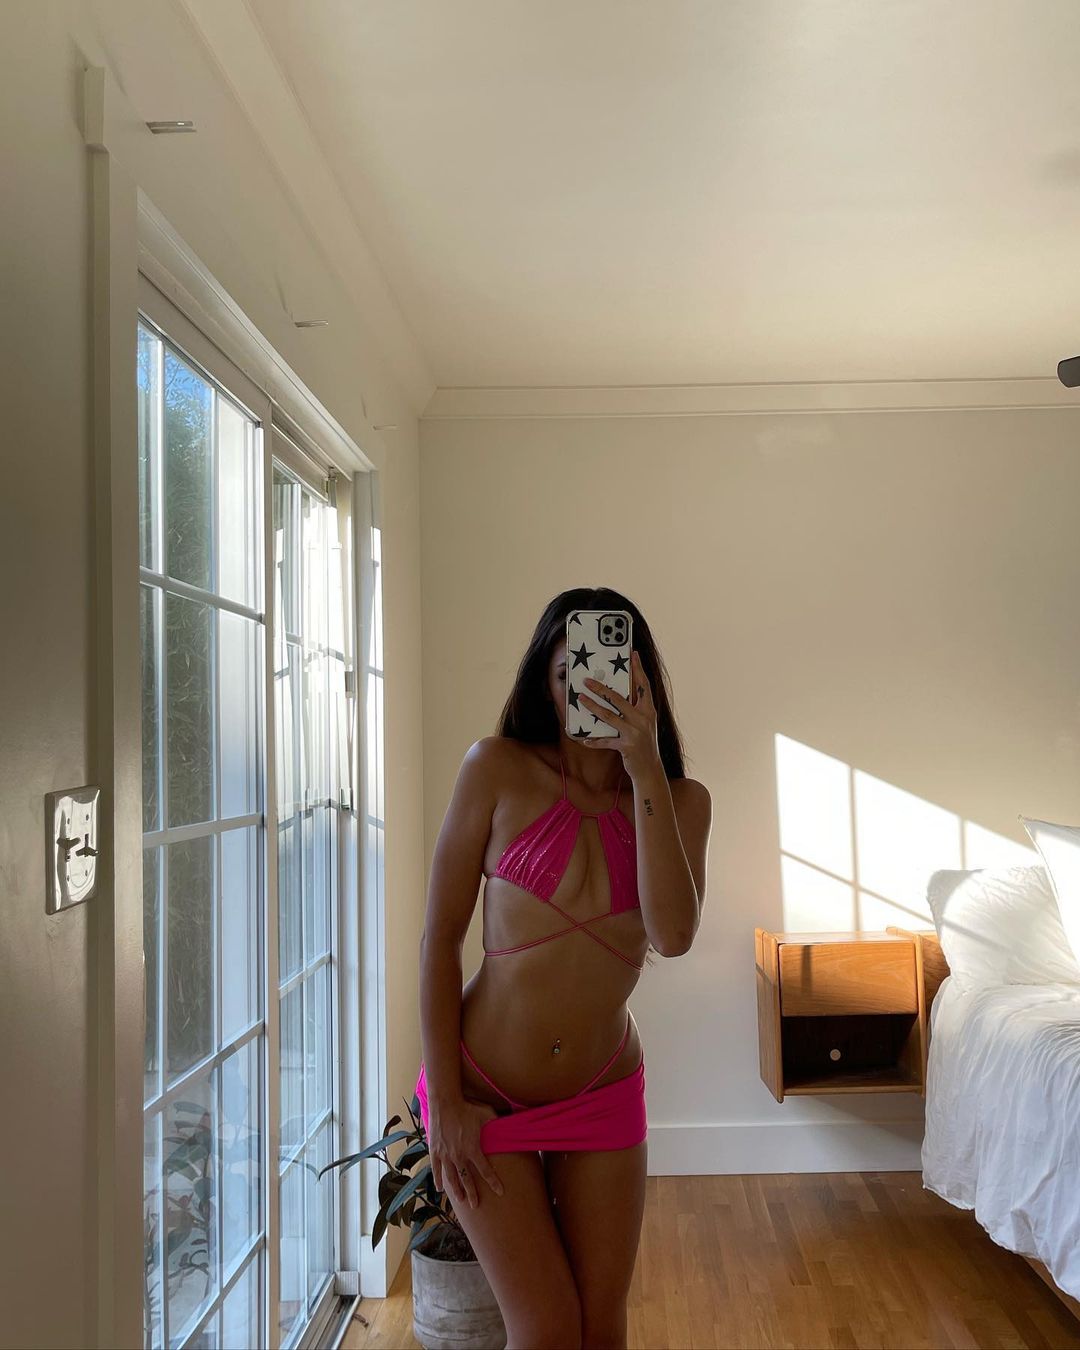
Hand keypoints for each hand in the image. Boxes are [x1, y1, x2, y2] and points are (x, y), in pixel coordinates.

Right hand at [427, 1097, 504, 1209]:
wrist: (445, 1103)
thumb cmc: (467, 1108)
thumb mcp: (486, 1114)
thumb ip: (496, 1123)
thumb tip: (509, 1126)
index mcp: (473, 1149)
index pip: (486, 1170)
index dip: (494, 1182)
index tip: (500, 1192)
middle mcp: (460, 1156)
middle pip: (467, 1179)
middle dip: (472, 1193)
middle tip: (475, 1205)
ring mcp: (446, 1155)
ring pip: (452, 1177)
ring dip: (456, 1190)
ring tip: (460, 1200)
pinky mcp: (435, 1151)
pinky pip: (436, 1169)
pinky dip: (438, 1179)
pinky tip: (440, 1188)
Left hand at [578, 649, 661, 779]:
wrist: (650, 769)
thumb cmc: (644, 743)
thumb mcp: (644, 723)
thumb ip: (635, 709)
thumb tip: (617, 694)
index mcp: (649, 710)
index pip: (643, 685)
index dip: (638, 669)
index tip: (633, 654)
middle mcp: (643, 719)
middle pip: (619, 698)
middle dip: (601, 688)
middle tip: (587, 680)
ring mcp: (635, 732)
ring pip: (608, 716)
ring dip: (592, 706)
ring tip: (580, 698)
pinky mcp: (627, 746)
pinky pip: (606, 741)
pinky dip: (594, 741)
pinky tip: (584, 739)